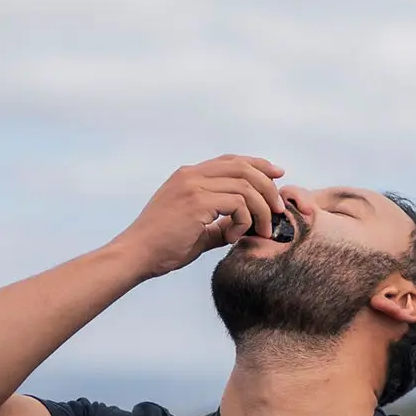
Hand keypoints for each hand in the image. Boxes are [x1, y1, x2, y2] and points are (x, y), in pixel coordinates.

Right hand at [110, 155, 287, 277]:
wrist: (136, 255)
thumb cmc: (163, 247)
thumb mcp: (197, 229)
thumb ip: (220, 223)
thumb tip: (243, 227)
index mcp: (188, 176)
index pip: (231, 160)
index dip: (258, 164)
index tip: (277, 174)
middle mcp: (191, 175)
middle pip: (243, 167)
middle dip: (268, 186)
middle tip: (279, 208)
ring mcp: (193, 186)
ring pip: (245, 186)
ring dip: (261, 209)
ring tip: (262, 230)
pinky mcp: (196, 202)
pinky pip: (238, 203)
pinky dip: (244, 220)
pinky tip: (234, 236)